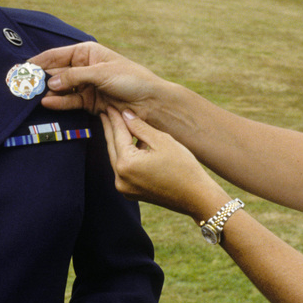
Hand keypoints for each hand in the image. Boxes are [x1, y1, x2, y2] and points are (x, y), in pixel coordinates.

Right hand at [30, 42, 167, 117]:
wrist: (150, 101)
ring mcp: (85, 85)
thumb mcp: (101, 73)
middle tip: (21, 86)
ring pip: (61, 88)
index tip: (21, 69)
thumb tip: (50, 83)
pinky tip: (47, 103)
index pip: (56, 55)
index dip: (39, 61)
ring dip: (47, 92)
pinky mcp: (89, 102)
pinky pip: (70, 101)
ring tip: (30, 97)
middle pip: (56, 73)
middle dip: (39, 78)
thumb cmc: (131, 79)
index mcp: (87, 53)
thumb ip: (74, 77)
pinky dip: (59, 103)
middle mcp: (84, 68)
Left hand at [101, 107, 227, 219]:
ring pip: (117, 159)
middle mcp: (120, 179)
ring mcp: (124, 188)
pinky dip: (126, 156)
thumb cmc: (183, 167)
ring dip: (118, 142)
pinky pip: (124, 169)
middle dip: (110, 129)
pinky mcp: (131, 193)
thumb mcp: (162, 141)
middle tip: (106, 112)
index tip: (110, 106)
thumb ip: (140, 127)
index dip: (115, 119)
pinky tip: (131, 144)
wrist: (196, 197)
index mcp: (126, 164)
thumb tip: (125, 115)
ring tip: (117, 125)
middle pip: (112, 148)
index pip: (118, 135)